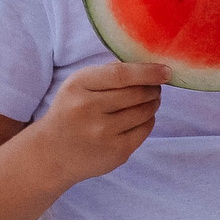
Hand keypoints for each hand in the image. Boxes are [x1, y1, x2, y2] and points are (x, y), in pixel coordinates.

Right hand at [39, 60, 169, 182]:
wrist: (52, 154)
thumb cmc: (71, 111)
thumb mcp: (78, 86)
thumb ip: (109, 73)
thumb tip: (148, 65)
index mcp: (78, 85)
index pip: (121, 74)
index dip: (148, 72)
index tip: (166, 71)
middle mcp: (88, 109)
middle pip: (137, 93)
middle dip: (153, 88)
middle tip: (156, 87)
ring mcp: (102, 132)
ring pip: (145, 111)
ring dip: (153, 103)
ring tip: (148, 101)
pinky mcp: (116, 151)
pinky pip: (145, 129)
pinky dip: (148, 120)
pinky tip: (139, 118)